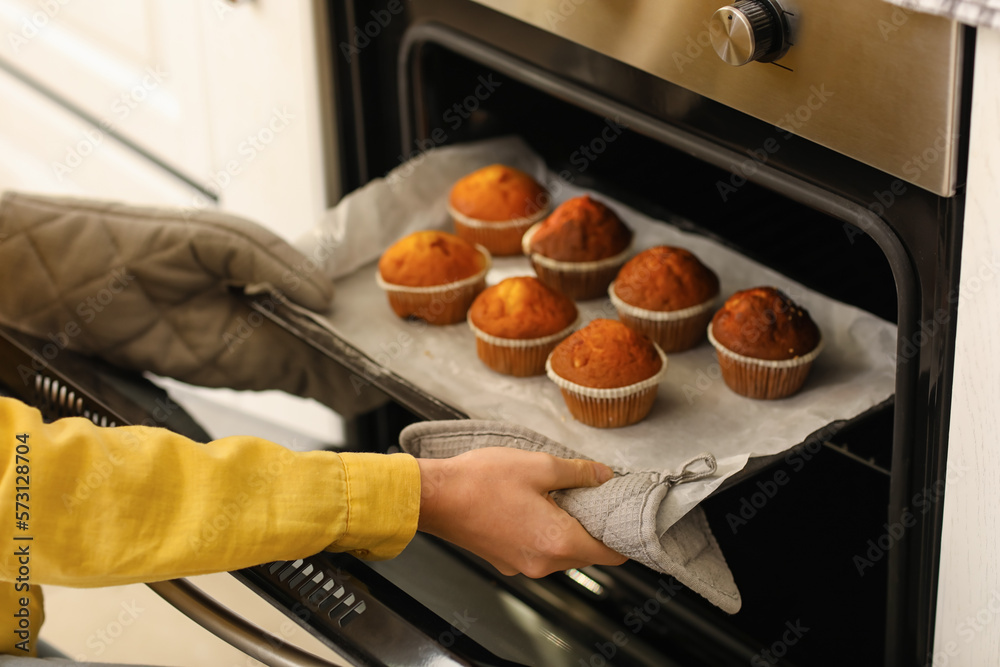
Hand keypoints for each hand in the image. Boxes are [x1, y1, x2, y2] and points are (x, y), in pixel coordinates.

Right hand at [416, 448, 626, 577]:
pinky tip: (532, 505)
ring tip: (556, 495)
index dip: (623, 534)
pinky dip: (544, 532)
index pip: (611, 555)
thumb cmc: (480, 482)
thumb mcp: (539, 466)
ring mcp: (522, 566)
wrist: (433, 498)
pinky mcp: (505, 561)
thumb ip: (578, 473)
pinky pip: (538, 551)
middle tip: (589, 493)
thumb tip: (603, 476)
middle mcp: (543, 563)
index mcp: (558, 542)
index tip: (624, 514)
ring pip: (562, 552)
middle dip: (592, 525)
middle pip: (587, 553)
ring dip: (567, 527)